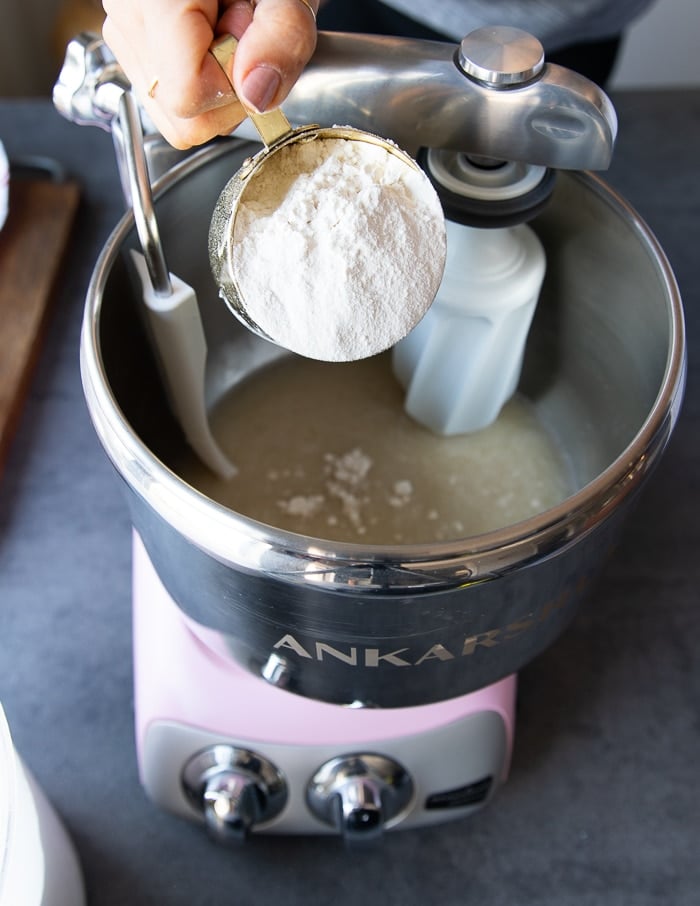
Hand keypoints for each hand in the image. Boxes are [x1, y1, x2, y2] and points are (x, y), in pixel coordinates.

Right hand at [102, 0, 317, 148]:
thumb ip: (282, 38)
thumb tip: (257, 95)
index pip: (188, 97)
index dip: (233, 86)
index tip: (249, 43)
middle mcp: (128, 16)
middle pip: (181, 114)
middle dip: (225, 88)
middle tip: (241, 31)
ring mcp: (124, 33)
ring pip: (175, 114)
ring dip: (214, 83)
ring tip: (226, 26)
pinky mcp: (131, 46)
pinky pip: (170, 99)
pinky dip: (199, 78)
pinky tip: (209, 35)